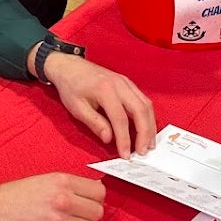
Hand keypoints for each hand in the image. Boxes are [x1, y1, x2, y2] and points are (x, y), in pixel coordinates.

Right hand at [0, 173, 105, 220]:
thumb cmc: (13, 196)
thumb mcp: (44, 180)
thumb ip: (69, 186)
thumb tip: (94, 193)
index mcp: (62, 181)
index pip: (100, 192)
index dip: (94, 199)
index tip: (87, 203)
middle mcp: (63, 200)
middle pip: (98, 212)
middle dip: (89, 216)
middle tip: (75, 217)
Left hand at [38, 52, 155, 157]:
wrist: (70, 66)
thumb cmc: (71, 86)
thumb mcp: (77, 108)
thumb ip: (94, 123)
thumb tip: (109, 139)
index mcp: (105, 90)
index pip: (120, 119)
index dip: (124, 139)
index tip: (125, 154)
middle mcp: (120, 84)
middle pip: (140, 110)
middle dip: (145, 133)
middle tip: (143, 151)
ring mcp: (126, 82)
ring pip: (146, 105)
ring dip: (150, 125)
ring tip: (149, 143)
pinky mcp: (128, 83)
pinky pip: (143, 100)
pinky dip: (147, 116)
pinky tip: (146, 128)